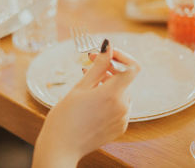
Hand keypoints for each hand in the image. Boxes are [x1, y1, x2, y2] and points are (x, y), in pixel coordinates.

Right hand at [33, 40, 139, 167]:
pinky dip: (109, 99)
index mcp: (113, 94)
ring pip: (121, 92)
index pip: (133, 67)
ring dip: (108, 83)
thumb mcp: (81, 86)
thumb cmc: (66, 116)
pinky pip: (119, 107)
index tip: (107, 54)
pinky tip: (92, 99)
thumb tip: (108, 45)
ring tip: (88, 82)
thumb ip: (99, 65)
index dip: (122, 57)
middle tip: (89, 62)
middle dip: (109, 69)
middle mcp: (123, 106)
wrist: (61, 147)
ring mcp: (123, 119)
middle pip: (124, 79)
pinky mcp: (120, 128)